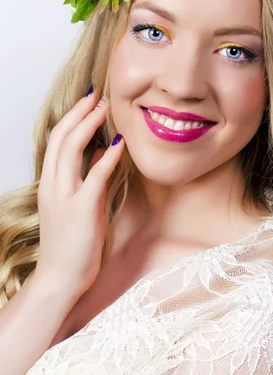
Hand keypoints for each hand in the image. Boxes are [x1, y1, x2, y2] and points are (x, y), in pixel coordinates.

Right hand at [35, 87, 124, 296]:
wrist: (60, 279)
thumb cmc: (70, 244)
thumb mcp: (75, 205)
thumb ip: (85, 177)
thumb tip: (98, 151)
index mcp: (50, 184)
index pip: (57, 141)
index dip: (72, 118)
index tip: (88, 101)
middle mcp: (53, 186)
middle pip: (61, 138)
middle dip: (80, 113)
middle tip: (97, 95)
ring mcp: (65, 197)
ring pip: (71, 150)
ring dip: (89, 125)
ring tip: (105, 108)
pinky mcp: (82, 210)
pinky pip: (94, 176)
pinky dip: (107, 157)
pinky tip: (119, 143)